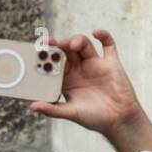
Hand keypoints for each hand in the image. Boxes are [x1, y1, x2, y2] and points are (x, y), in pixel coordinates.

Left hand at [28, 28, 142, 137]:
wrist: (119, 120)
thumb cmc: (93, 118)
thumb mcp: (70, 113)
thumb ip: (52, 109)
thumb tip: (32, 106)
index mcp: (67, 80)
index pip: (53, 64)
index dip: (45, 57)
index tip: (37, 52)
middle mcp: (79, 69)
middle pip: (66, 51)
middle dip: (58, 46)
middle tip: (49, 42)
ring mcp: (95, 64)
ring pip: (83, 45)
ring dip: (76, 41)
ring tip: (69, 44)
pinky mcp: (111, 63)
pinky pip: (108, 45)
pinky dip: (104, 35)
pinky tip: (96, 32)